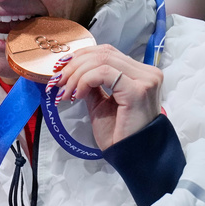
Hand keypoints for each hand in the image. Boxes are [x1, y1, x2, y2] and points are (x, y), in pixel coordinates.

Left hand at [47, 44, 161, 148]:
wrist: (130, 153)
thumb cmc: (117, 131)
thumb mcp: (100, 101)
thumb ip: (91, 82)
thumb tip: (70, 70)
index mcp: (139, 73)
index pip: (106, 52)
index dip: (80, 56)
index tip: (60, 70)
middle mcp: (147, 72)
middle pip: (102, 53)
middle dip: (73, 66)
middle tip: (57, 82)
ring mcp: (145, 80)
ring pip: (101, 60)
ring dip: (76, 75)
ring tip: (65, 92)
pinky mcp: (138, 90)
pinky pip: (103, 73)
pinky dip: (84, 81)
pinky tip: (77, 95)